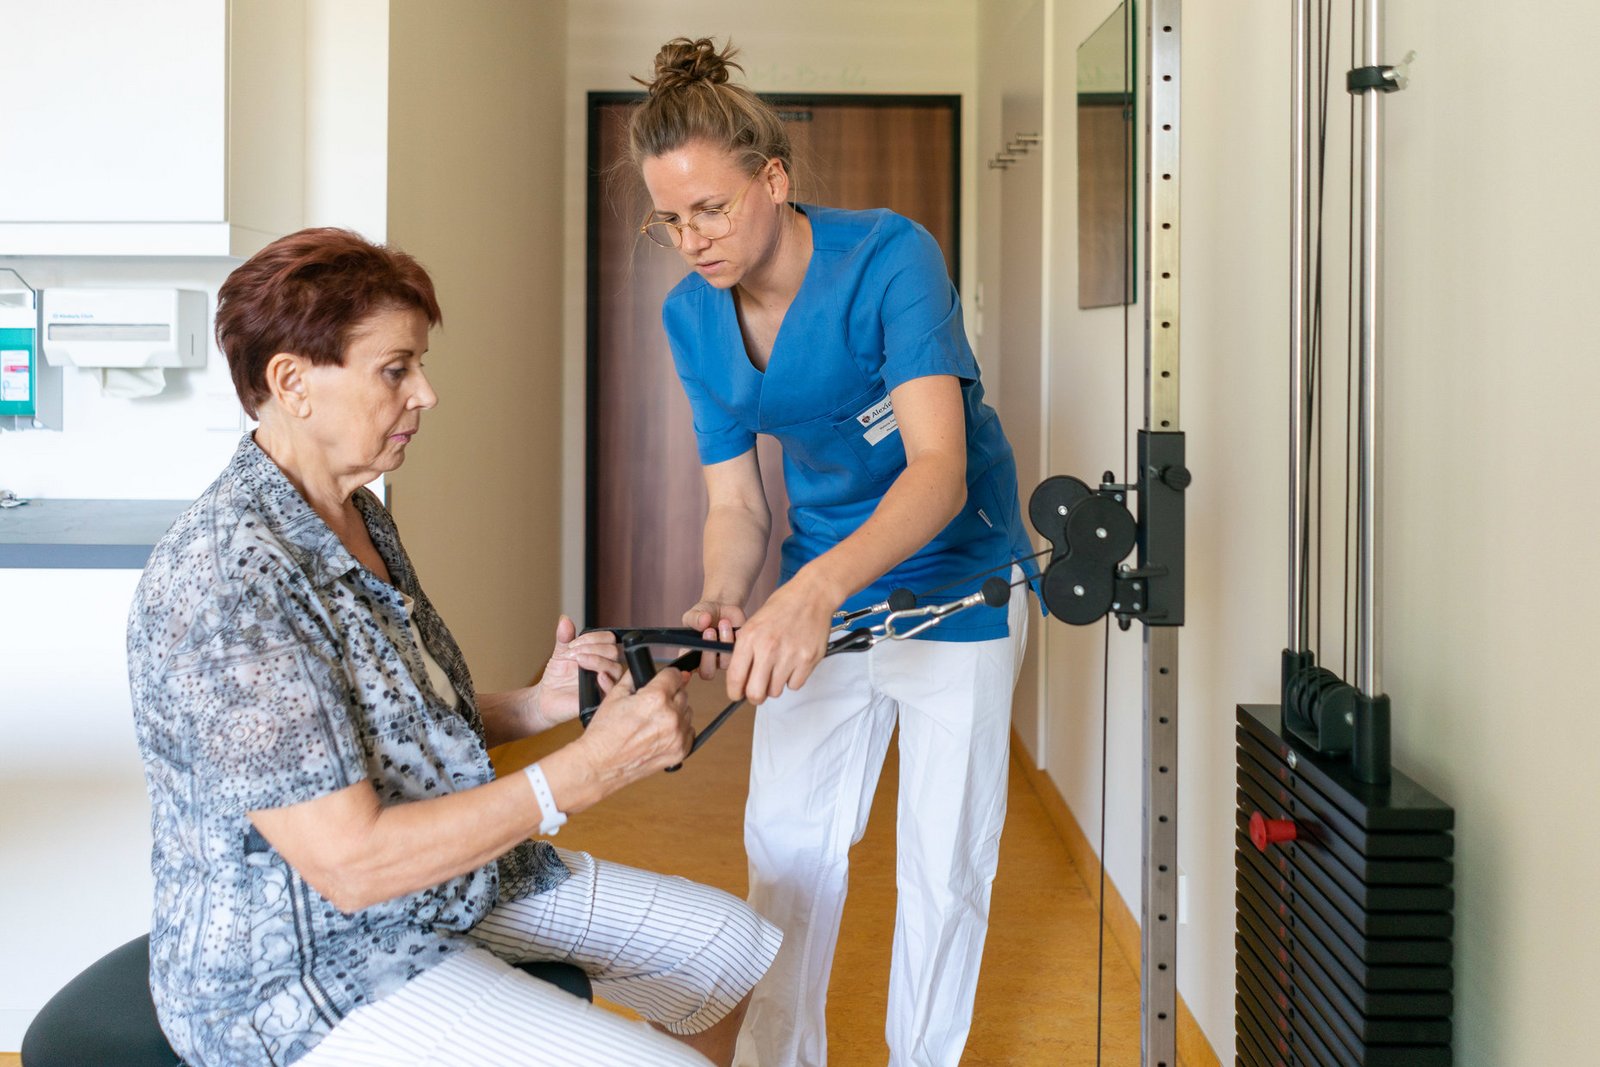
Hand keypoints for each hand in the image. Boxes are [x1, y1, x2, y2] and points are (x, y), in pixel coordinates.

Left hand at [533, 616, 622, 726]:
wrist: (546, 698)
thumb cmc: (557, 676)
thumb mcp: (560, 653)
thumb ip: (564, 637)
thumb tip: (565, 620)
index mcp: (599, 654)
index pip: (608, 638)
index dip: (592, 638)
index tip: (572, 644)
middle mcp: (605, 667)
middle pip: (614, 651)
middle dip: (592, 648)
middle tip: (573, 655)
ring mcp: (605, 683)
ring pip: (616, 668)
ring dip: (597, 661)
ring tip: (579, 662)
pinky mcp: (602, 699)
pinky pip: (613, 690)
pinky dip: (607, 681)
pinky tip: (597, 677)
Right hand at [579, 667, 693, 790]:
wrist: (600, 764)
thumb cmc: (604, 734)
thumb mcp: (614, 695)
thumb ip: (634, 678)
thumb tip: (644, 669)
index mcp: (655, 698)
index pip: (674, 675)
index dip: (666, 676)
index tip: (664, 680)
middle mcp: (670, 716)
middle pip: (682, 693)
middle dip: (669, 695)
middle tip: (651, 705)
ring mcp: (677, 735)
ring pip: (687, 712)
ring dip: (675, 713)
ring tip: (654, 721)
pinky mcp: (680, 751)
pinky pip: (689, 732)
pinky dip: (678, 731)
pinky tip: (661, 733)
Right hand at [682, 599, 746, 679]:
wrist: (722, 607)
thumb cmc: (704, 614)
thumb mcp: (695, 613)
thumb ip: (695, 618)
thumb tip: (703, 622)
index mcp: (691, 655)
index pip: (687, 670)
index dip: (689, 668)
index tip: (694, 650)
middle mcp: (707, 661)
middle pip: (707, 672)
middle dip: (708, 655)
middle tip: (709, 631)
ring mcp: (723, 658)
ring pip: (725, 662)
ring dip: (724, 641)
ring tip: (723, 623)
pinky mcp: (738, 652)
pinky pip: (740, 651)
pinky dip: (738, 638)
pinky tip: (735, 627)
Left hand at [724, 573, 835, 704]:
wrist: (812, 594)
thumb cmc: (782, 606)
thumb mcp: (753, 624)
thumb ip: (745, 651)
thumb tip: (739, 680)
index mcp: (750, 638)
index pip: (735, 679)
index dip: (735, 692)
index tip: (738, 694)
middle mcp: (768, 649)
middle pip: (755, 694)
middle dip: (755, 696)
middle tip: (758, 689)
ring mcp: (789, 656)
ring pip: (776, 691)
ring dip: (775, 684)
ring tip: (780, 666)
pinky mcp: (808, 660)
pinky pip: (795, 685)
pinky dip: (793, 678)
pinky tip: (794, 661)